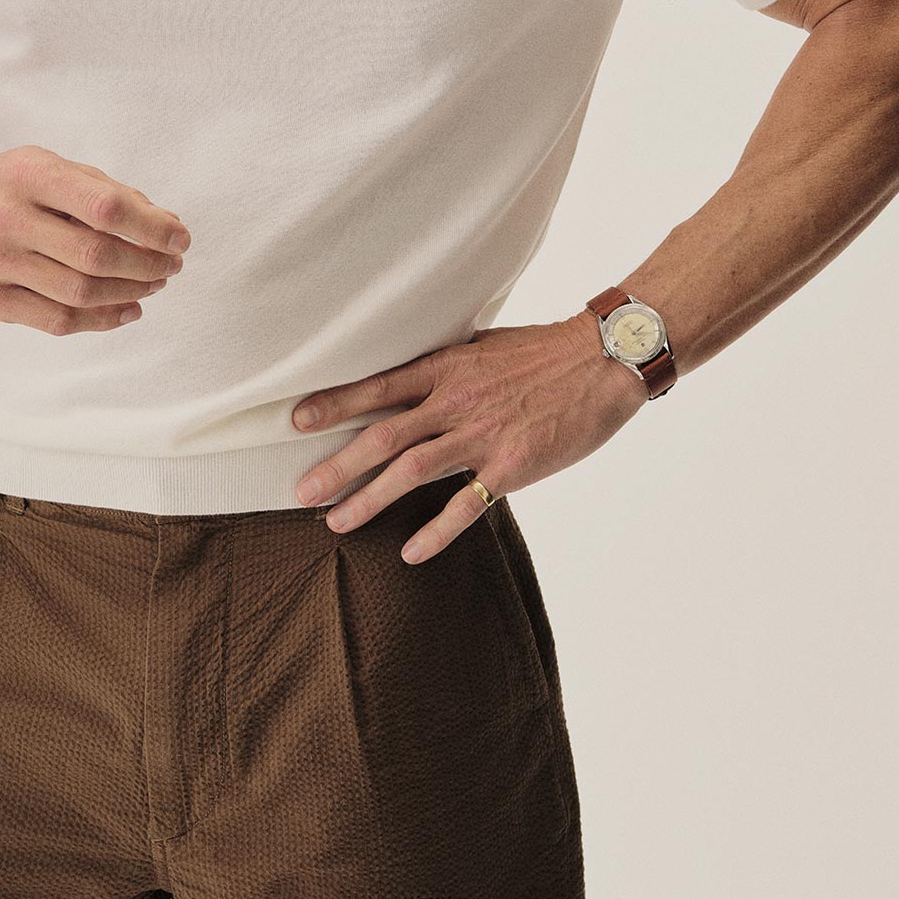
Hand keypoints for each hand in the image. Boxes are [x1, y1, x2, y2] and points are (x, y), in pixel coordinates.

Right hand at [0, 144, 189, 332]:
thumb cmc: (12, 185)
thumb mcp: (55, 167)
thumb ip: (110, 193)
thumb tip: (168, 226)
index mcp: (29, 175)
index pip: (104, 207)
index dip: (151, 228)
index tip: (180, 238)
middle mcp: (5, 218)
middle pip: (95, 256)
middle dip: (147, 265)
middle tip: (172, 266)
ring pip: (79, 293)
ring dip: (130, 293)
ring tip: (154, 284)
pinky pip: (56, 321)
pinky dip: (102, 320)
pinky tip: (128, 309)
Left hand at [290, 316, 647, 559]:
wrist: (603, 361)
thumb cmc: (543, 352)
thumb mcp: (483, 345)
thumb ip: (444, 364)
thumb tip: (409, 375)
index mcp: (446, 367)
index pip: (378, 386)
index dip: (334, 404)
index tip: (296, 421)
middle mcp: (456, 401)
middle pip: (383, 437)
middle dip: (337, 467)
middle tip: (302, 493)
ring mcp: (483, 435)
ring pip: (412, 472)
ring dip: (369, 500)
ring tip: (336, 524)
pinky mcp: (512, 466)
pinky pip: (465, 506)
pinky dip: (434, 532)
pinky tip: (409, 553)